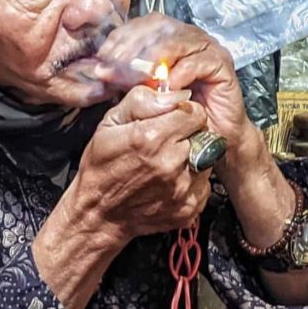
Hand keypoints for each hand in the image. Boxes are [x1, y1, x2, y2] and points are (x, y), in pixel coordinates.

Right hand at [70, 85, 212, 244]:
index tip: (172, 119)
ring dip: (192, 156)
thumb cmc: (102, 168)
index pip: (196, 112)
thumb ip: (142, 101)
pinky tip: (170, 180)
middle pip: (204, 134)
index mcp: (152, 138)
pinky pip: (203, 184)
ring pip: (208, 158)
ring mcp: (182, 189)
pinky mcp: (189, 208)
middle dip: (189, 133)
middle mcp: (171, 164)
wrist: (99, 215)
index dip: (184, 113)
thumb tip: (174, 93)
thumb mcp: (110, 123)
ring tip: (167, 161)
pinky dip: (191, 180)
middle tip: (167, 141)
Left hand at [94, 14, 251, 153]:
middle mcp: (187, 37)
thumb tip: (99, 70)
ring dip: (154, 58)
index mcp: (168, 38)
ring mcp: (206, 47)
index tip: (102, 58)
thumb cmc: (175, 116)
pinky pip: (197, 62)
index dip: (121, 38)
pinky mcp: (221, 63)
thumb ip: (125, 78)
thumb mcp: (142, 93)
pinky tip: (166, 88)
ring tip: (138, 76)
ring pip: (176, 40)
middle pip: (158, 26)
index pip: (142, 25)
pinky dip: (179, 73)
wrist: (207, 139)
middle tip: (116, 65)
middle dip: (133, 45)